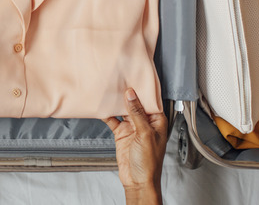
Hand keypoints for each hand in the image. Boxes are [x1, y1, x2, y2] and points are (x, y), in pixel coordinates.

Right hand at [103, 88, 167, 204]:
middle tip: (119, 78)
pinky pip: (113, 120)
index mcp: (157, 121)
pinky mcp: (121, 133)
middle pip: (135, 103)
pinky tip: (102, 106)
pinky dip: (107, 113)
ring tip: (109, 88)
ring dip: (117, 102)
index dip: (142, 90)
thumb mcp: (144, 134)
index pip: (150, 101)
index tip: (134, 77)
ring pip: (123, 110)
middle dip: (128, 93)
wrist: (137, 181)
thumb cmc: (149, 163)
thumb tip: (131, 94)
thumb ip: (136, 113)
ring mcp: (132, 127)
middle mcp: (145, 122)